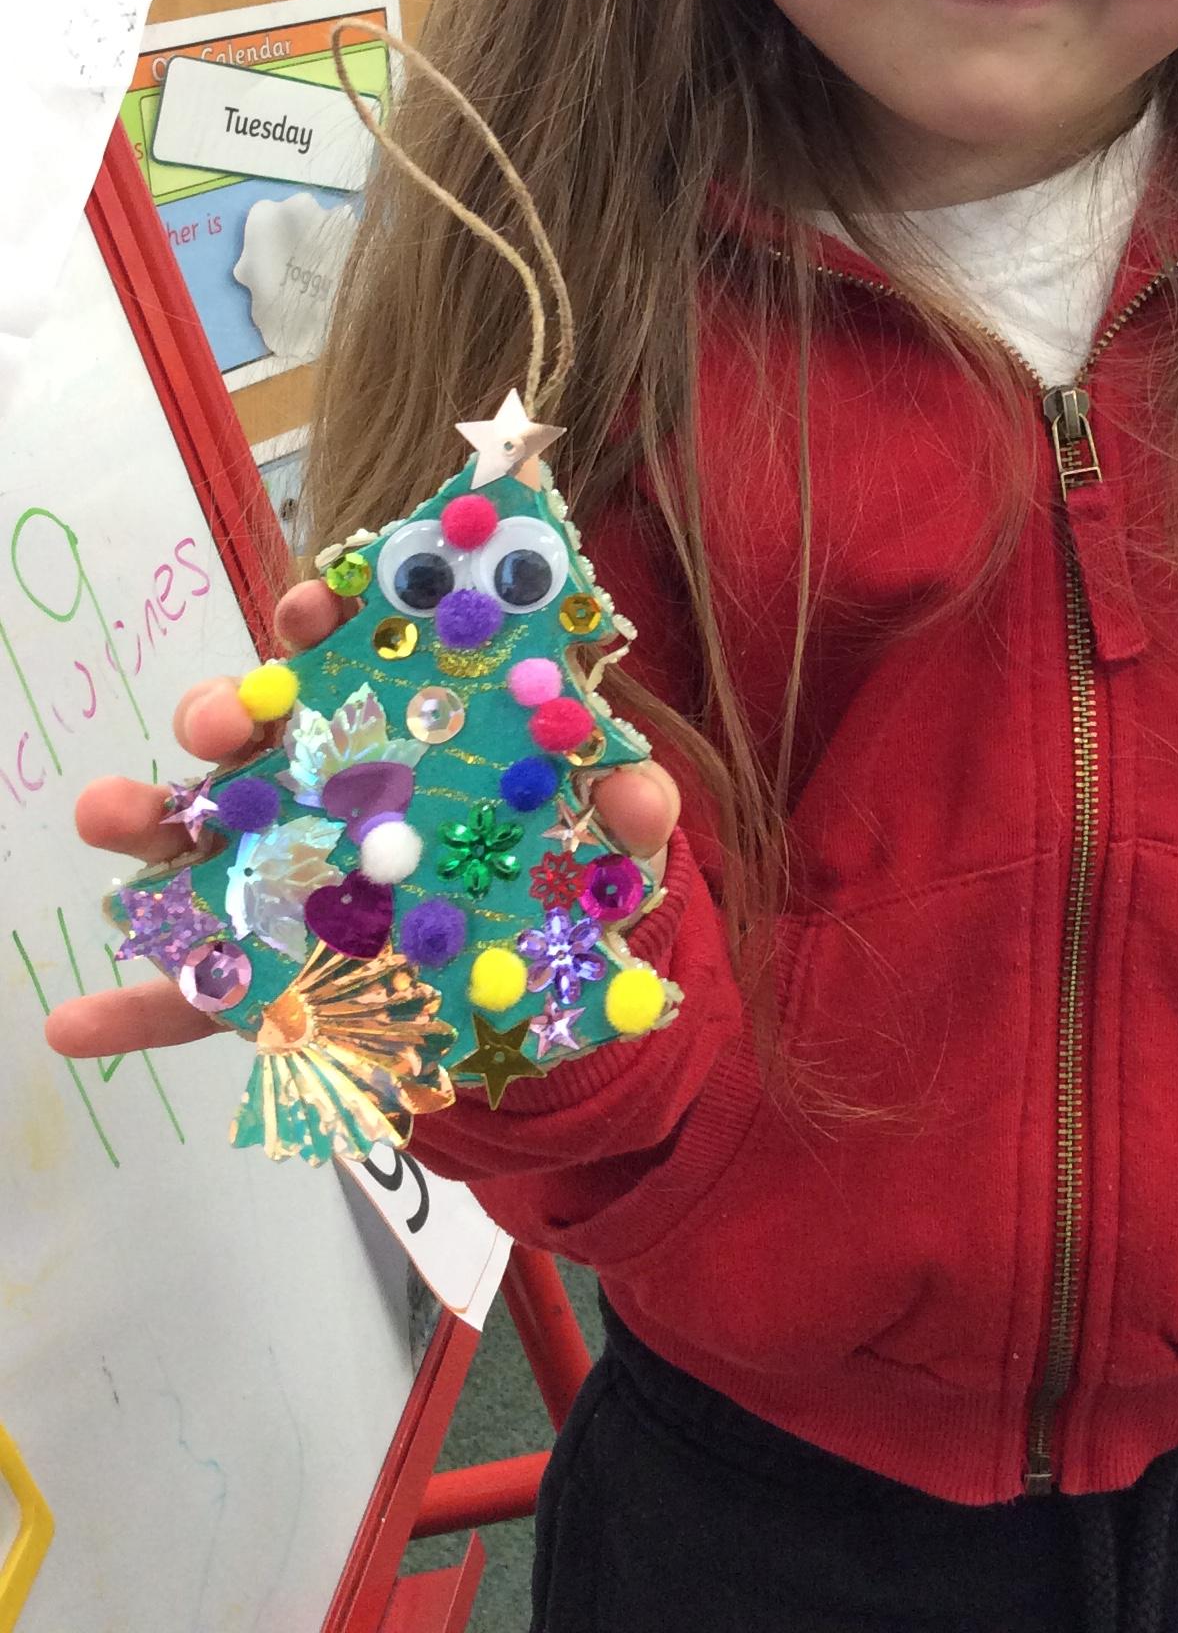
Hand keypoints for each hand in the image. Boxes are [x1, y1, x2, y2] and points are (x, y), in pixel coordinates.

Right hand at [44, 579, 682, 1063]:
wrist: (542, 995)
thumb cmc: (566, 876)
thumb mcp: (613, 838)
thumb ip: (629, 809)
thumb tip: (645, 800)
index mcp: (407, 727)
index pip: (356, 650)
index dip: (326, 618)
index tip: (310, 611)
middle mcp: (329, 783)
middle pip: (261, 725)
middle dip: (227, 709)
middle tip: (221, 723)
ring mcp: (285, 874)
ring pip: (201, 834)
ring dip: (148, 817)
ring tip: (106, 814)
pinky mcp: (267, 972)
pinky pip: (193, 987)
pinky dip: (135, 1006)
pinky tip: (75, 1023)